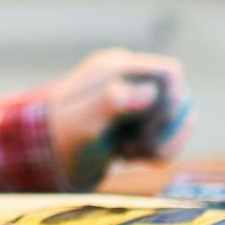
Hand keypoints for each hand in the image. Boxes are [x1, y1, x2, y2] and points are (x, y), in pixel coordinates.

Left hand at [45, 48, 193, 188]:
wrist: (45, 157)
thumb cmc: (59, 137)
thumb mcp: (81, 122)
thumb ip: (111, 102)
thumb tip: (149, 92)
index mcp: (116, 66)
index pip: (170, 73)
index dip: (168, 103)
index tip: (143, 126)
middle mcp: (132, 78)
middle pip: (180, 99)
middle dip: (161, 130)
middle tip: (127, 146)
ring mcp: (140, 98)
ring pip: (180, 120)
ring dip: (161, 145)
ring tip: (126, 152)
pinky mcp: (143, 120)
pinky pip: (171, 137)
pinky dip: (157, 153)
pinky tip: (129, 155)